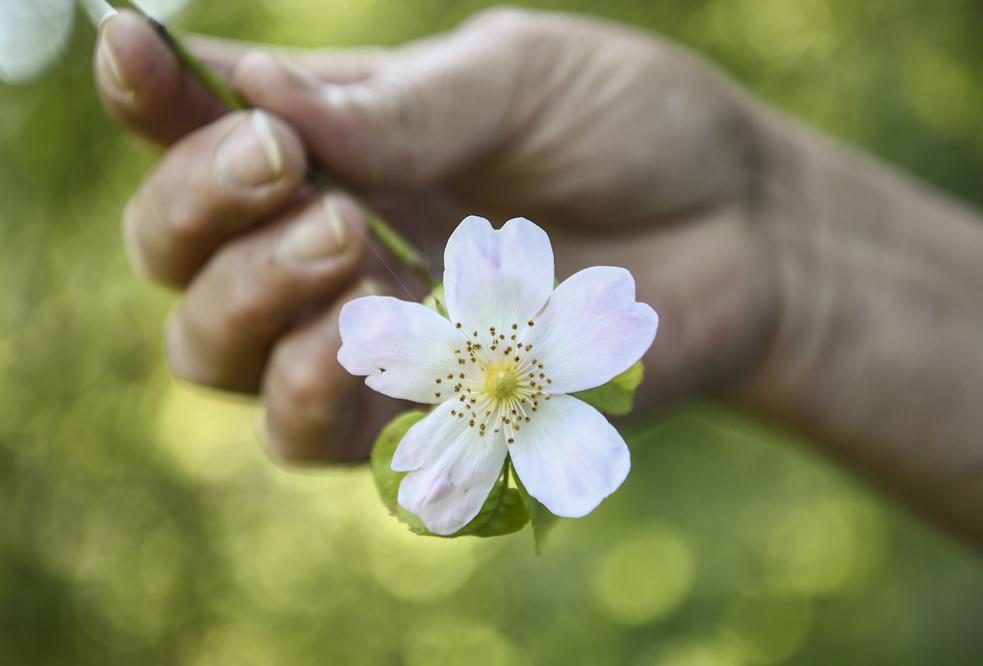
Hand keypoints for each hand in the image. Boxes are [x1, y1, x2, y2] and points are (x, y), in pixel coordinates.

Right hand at [95, 7, 780, 462]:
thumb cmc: (635, 133)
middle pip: (180, 254)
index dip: (152, 97)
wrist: (744, 235)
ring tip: (347, 240)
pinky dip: (304, 391)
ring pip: (217, 350)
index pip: (205, 127)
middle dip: (202, 208)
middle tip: (294, 171)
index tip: (131, 49)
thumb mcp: (521, 81)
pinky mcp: (419, 418)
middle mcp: (330, 241)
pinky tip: (355, 347)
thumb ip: (400, 106)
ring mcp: (368, 337)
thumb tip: (256, 96)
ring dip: (249, 298)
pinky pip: (306, 433)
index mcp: (342, 141)